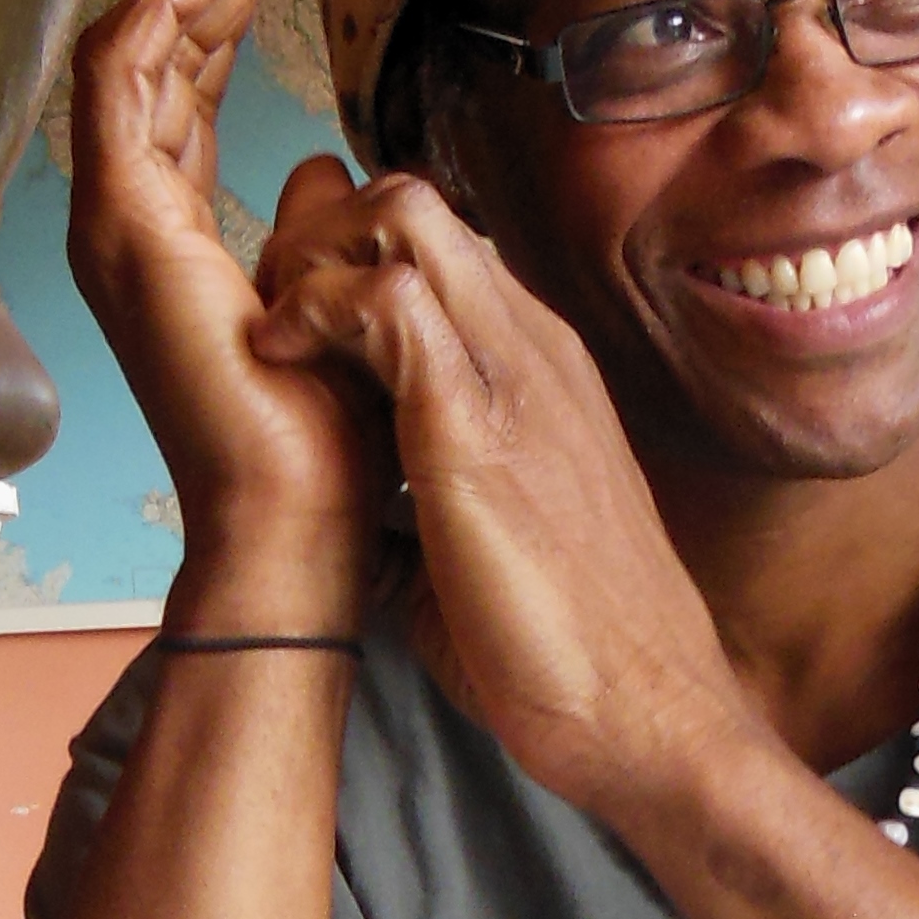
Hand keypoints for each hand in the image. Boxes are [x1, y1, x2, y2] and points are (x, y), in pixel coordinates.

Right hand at [66, 0, 379, 613]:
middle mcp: (130, 220)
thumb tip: (321, 164)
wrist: (299, 518)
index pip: (184, 83)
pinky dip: (162, 9)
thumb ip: (313, 220)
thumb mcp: (333, 289)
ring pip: (130, 49)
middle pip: (152, 53)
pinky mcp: (125, 227)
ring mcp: (116, 222)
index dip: (229, 3)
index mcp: (175, 232)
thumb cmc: (325, 433)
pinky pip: (120, 82)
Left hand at [248, 167, 754, 819]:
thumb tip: (362, 531)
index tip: (299, 334)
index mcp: (538, 374)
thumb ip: (421, 514)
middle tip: (273, 318)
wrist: (645, 711)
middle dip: (320, 236)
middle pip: (415, 207)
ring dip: (312, 258)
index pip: (438, 255)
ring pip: (402, 217)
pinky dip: (314, 309)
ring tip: (274, 336)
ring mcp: (512, 372)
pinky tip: (280, 362)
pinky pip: (385, 298)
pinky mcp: (476, 420)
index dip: (349, 269)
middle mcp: (531, 349)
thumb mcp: (480, 554)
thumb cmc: (571, 652)